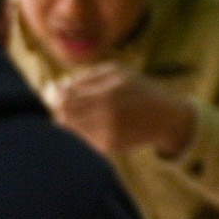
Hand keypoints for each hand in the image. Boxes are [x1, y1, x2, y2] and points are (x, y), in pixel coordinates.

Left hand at [49, 65, 197, 160]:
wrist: (166, 117)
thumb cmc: (139, 89)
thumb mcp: (117, 71)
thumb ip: (86, 77)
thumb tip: (57, 87)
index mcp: (109, 90)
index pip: (65, 97)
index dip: (52, 95)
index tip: (52, 91)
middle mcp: (108, 113)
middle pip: (64, 114)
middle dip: (58, 108)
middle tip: (61, 104)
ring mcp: (108, 132)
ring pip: (70, 128)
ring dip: (67, 120)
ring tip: (79, 112)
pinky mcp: (109, 146)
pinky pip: (82, 138)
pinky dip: (80, 131)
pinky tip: (91, 124)